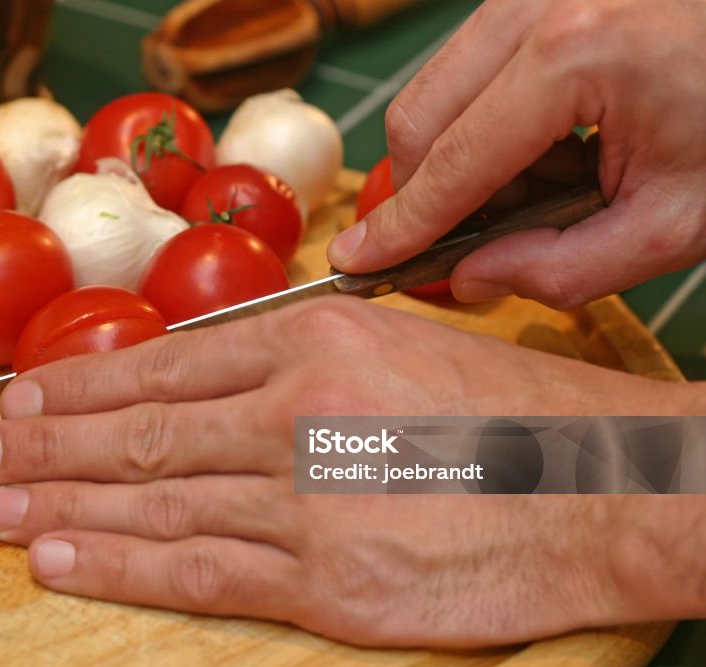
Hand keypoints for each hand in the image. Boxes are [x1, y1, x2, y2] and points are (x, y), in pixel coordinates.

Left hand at [0, 298, 704, 646]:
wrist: (604, 486)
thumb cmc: (503, 409)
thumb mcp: (395, 343)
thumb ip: (296, 357)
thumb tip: (204, 372)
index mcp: (313, 340)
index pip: (164, 362)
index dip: (79, 387)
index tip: (15, 402)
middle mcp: (295, 411)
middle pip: (139, 430)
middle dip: (42, 447)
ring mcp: (306, 497)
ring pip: (153, 497)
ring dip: (60, 504)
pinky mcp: (328, 578)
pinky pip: (200, 567)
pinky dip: (121, 562)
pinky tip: (60, 559)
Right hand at [328, 0, 705, 308]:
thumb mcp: (674, 223)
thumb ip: (564, 267)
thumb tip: (471, 275)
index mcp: (576, 58)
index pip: (453, 164)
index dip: (402, 225)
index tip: (357, 260)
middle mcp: (540, 8)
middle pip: (419, 116)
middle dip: (423, 192)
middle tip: (461, 242)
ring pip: (436, 88)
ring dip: (456, 157)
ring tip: (530, 191)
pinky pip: (468, 67)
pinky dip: (481, 122)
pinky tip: (540, 149)